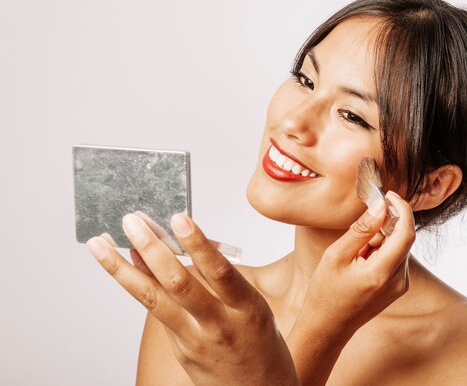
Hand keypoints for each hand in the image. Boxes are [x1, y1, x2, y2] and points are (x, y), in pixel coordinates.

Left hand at [86, 212, 298, 385]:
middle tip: (130, 222)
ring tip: (100, 244)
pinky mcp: (180, 352)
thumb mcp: (253, 306)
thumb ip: (218, 281)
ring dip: (123, 269)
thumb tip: (180, 247)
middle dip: (151, 249)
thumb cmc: (260, 342)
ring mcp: (195, 342)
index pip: (220, 272)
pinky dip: (138, 285)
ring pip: (153, 301)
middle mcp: (219, 326)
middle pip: (179, 285)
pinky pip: (156, 313)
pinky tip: (122, 266)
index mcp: (247, 309)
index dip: (198, 245)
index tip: (178, 218)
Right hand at [297, 191, 415, 336]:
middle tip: (361, 227)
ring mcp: (399, 286)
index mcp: (382, 273)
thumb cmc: (326, 291)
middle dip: (385, 226)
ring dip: (381, 240)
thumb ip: (361, 229)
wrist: (328, 326)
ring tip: (355, 253)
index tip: (390, 196)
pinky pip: (395, 259)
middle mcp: (398, 281)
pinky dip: (381, 251)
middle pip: (403, 238)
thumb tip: (381, 206)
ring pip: (399, 248)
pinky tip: (361, 261)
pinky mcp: (397, 288)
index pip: (406, 233)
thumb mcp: (337, 255)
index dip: (402, 209)